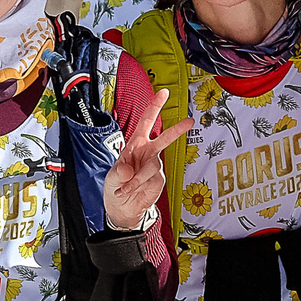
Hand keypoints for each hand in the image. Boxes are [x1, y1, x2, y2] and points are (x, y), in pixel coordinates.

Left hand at [103, 87, 190, 227]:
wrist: (123, 207)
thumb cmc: (116, 185)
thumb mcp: (111, 176)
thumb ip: (119, 172)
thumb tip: (129, 170)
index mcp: (135, 143)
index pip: (146, 121)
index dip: (154, 106)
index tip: (163, 93)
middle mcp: (147, 152)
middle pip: (164, 137)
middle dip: (177, 129)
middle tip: (189, 121)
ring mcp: (154, 165)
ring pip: (152, 166)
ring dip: (137, 178)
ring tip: (126, 188)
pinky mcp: (158, 179)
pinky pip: (151, 180)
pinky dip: (138, 186)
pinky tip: (131, 191)